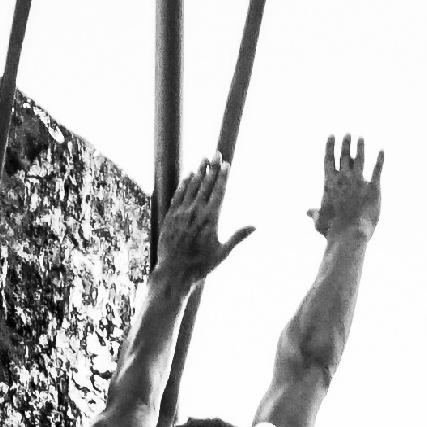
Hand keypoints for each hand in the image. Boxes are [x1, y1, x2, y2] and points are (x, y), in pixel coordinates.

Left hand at [154, 156, 248, 290]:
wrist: (175, 272)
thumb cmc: (201, 265)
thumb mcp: (223, 253)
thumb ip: (238, 236)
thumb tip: (255, 226)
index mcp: (211, 219)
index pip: (218, 192)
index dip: (222, 176)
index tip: (226, 164)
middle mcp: (196, 212)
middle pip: (205, 184)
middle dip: (212, 168)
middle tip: (216, 153)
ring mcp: (182, 212)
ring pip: (191, 186)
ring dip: (198, 172)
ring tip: (203, 159)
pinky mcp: (170, 216)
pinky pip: (178, 194)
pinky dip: (184, 184)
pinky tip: (188, 176)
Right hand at [313, 135, 384, 242]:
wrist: (350, 235)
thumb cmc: (332, 230)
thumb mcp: (319, 221)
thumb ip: (314, 213)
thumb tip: (307, 212)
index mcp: (329, 183)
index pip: (328, 159)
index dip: (330, 146)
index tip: (332, 135)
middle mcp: (343, 178)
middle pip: (344, 155)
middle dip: (345, 143)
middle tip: (348, 133)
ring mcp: (359, 182)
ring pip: (360, 158)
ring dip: (360, 147)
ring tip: (361, 138)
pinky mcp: (374, 188)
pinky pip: (377, 169)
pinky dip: (380, 159)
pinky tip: (382, 150)